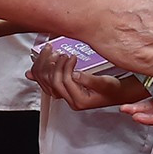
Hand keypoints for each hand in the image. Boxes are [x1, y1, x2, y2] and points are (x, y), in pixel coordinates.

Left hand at [29, 45, 147, 108]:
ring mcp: (67, 96)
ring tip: (50, 54)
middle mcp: (71, 101)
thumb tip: (75, 74)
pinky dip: (41, 75)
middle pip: (52, 82)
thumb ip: (89, 79)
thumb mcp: (105, 83)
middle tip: (59, 53)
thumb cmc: (114, 89)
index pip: (64, 82)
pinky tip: (32, 71)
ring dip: (45, 67)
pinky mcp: (66, 91)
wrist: (120, 93)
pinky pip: (48, 84)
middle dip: (53, 65)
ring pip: (47, 83)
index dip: (65, 67)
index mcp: (79, 101)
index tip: (72, 56)